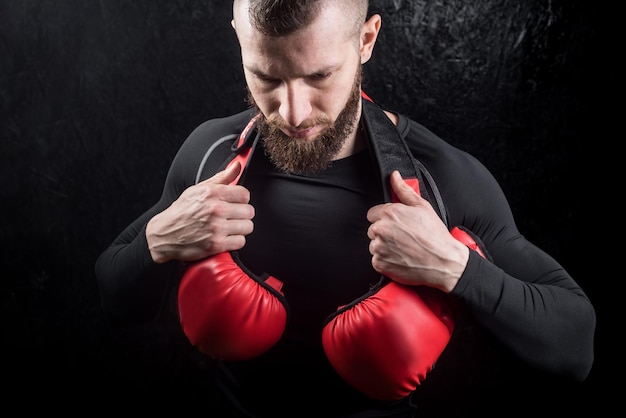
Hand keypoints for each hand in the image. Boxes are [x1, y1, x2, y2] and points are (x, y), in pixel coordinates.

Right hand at [146, 162, 254, 262]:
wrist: (164, 234)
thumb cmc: (181, 212)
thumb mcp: (198, 189)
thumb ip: (222, 177)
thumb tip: (237, 165)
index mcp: (212, 193)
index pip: (245, 194)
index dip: (241, 199)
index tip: (236, 202)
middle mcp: (215, 209)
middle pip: (249, 211)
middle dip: (242, 214)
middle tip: (232, 216)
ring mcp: (216, 228)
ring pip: (247, 226)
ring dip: (240, 228)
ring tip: (229, 227)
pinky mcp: (216, 244)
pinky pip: (241, 241)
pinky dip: (235, 241)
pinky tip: (226, 237)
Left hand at [366, 171, 468, 291]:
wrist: (443, 261)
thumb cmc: (435, 236)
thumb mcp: (422, 207)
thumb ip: (404, 190)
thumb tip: (395, 177)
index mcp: (389, 213)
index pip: (373, 213)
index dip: (385, 218)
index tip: (396, 224)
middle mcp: (381, 229)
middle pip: (373, 229)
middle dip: (384, 232)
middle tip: (403, 237)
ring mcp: (379, 247)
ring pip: (374, 245)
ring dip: (384, 247)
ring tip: (403, 248)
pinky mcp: (380, 263)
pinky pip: (376, 260)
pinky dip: (386, 261)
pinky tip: (401, 258)